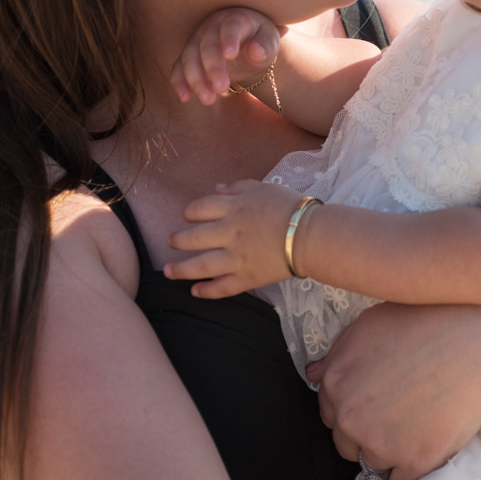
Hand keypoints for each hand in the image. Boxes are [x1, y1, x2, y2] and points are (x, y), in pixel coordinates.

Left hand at [166, 179, 297, 296]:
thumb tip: (217, 189)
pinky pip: (222, 287)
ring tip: (169, 271)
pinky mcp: (247, 277)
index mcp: (232, 208)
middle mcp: (228, 233)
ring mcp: (236, 257)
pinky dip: (207, 291)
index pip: (199, 208)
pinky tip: (195, 292)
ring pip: (201, 265)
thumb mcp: (264, 188)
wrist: (311, 235)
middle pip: (193, 237)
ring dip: (181, 269)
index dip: (190, 212)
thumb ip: (238, 187)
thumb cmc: (291, 208)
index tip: (188, 216)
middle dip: (178, 240)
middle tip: (171, 242)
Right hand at [171, 7, 282, 106]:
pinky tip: (184, 98)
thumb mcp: (269, 41)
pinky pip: (179, 68)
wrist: (245, 43)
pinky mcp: (188, 56)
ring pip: (190, 57)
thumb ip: (265, 45)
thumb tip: (256, 52)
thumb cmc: (260, 40)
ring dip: (196, 79)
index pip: (230, 27)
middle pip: (207, 46)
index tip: (230, 55)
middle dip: (212, 68)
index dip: (229, 40)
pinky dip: (179, 82)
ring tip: (208, 100)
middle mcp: (211, 27)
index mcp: (234, 19)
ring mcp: (196, 41)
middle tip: (222, 88)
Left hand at [308, 302, 480, 479]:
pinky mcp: (412, 461)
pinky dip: (411, 466)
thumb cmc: (428, 324)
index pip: (330, 413)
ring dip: (389, 451)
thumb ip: (338, 351)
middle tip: (400, 415)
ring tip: (417, 425)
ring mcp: (380, 442)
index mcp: (334, 382)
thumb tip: (313, 373)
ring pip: (373, 462)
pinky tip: (428, 441)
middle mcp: (349, 416)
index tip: (379, 402)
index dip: (355, 408)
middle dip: (367, 432)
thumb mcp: (372, 324)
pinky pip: (400, 478)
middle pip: (346, 443)